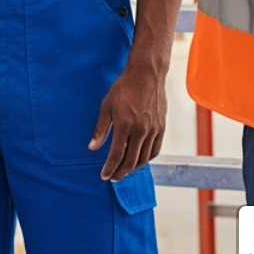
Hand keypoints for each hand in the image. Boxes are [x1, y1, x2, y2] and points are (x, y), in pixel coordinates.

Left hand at [89, 62, 166, 180]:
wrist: (146, 75)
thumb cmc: (124, 88)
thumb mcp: (106, 106)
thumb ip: (101, 129)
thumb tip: (92, 147)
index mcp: (125, 125)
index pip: (117, 155)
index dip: (110, 168)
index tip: (104, 176)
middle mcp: (141, 131)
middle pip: (131, 161)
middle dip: (120, 172)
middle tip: (113, 178)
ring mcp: (153, 130)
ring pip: (144, 158)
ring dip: (133, 168)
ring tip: (124, 170)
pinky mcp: (161, 128)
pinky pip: (155, 150)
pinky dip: (146, 159)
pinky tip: (139, 160)